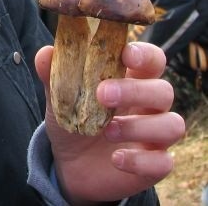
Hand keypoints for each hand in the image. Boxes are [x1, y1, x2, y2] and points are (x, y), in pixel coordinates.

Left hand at [35, 42, 184, 204]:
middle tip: (102, 93)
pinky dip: (140, 160)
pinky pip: (164, 162)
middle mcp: (149, 104)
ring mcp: (156, 135)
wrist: (70, 162)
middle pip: (163, 90)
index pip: (152, 59)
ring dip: (139, 126)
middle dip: (135, 90)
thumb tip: (45, 53)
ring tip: (106, 130)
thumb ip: (54, 75)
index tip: (126, 54)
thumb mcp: (60, 96)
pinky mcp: (155, 164)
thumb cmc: (74, 118)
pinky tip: (115, 158)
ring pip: (172, 125)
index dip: (145, 54)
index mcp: (131, 79)